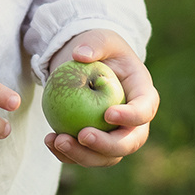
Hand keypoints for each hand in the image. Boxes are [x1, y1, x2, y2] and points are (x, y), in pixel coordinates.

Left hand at [45, 30, 157, 167]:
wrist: (85, 63)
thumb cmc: (98, 48)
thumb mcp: (99, 37)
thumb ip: (94, 43)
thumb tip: (81, 55)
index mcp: (143, 93)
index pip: (145, 110)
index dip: (132, 117)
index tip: (107, 113)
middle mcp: (133, 121)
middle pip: (130, 142)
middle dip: (107, 145)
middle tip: (82, 136)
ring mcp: (114, 134)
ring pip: (106, 157)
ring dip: (83, 155)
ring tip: (58, 141)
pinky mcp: (94, 142)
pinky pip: (85, 156)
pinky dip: (67, 154)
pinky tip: (50, 141)